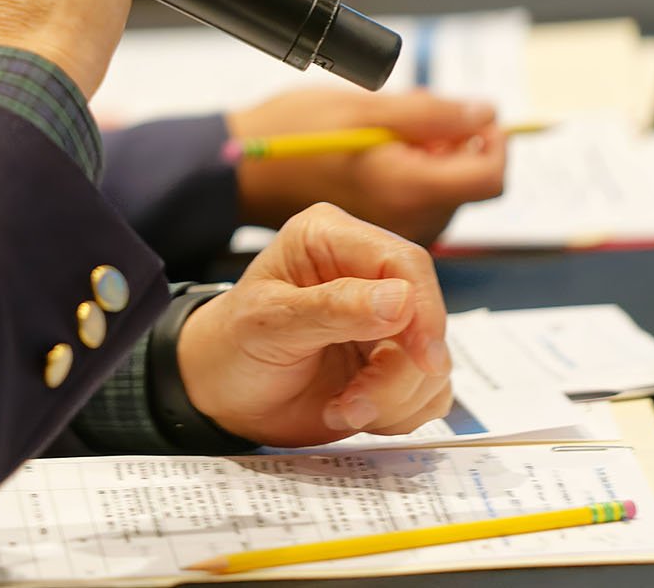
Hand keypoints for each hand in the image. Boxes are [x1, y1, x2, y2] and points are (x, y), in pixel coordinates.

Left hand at [177, 203, 452, 448]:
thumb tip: (401, 299)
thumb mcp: (270, 323)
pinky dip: (397, 415)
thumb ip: (333, 308)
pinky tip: (349, 411)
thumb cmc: (233, 345)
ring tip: (340, 407)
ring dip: (392, 400)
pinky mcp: (392, 363)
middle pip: (425, 318)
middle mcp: (364, 274)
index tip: (424, 360)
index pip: (405, 263)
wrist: (222, 393)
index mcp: (331, 239)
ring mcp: (384, 322)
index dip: (425, 312)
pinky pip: (427, 394)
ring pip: (431, 364)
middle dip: (397, 374)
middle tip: (353, 403)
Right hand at [232, 90, 507, 243]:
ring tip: (386, 133)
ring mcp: (392, 232)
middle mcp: (407, 221)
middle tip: (413, 115)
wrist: (239, 173)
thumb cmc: (291, 133)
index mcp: (407, 189)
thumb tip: (485, 114)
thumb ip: (432, 114)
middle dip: (454, 147)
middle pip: (467, 187)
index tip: (474, 116)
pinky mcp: (378, 235)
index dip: (494, 142)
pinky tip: (377, 156)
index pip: (490, 176)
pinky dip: (411, 178)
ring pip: (443, 196)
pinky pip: (417, 206)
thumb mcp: (364, 107)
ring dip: (431, 161)